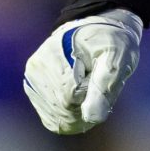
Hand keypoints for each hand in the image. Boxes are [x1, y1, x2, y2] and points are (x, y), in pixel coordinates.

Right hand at [23, 10, 142, 133]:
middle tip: (96, 84)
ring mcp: (32, 80)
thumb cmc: (110, 42)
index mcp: (55, 55)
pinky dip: (70, 115)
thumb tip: (92, 118)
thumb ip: (105, 87)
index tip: (100, 79)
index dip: (92, 96)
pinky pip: (52, 118)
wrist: (95, 32)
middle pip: (63, 110)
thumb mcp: (117, 58)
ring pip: (58, 118)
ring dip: (79, 111)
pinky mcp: (34, 91)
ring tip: (88, 87)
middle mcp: (37, 68)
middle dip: (86, 105)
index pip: (71, 98)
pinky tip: (79, 98)